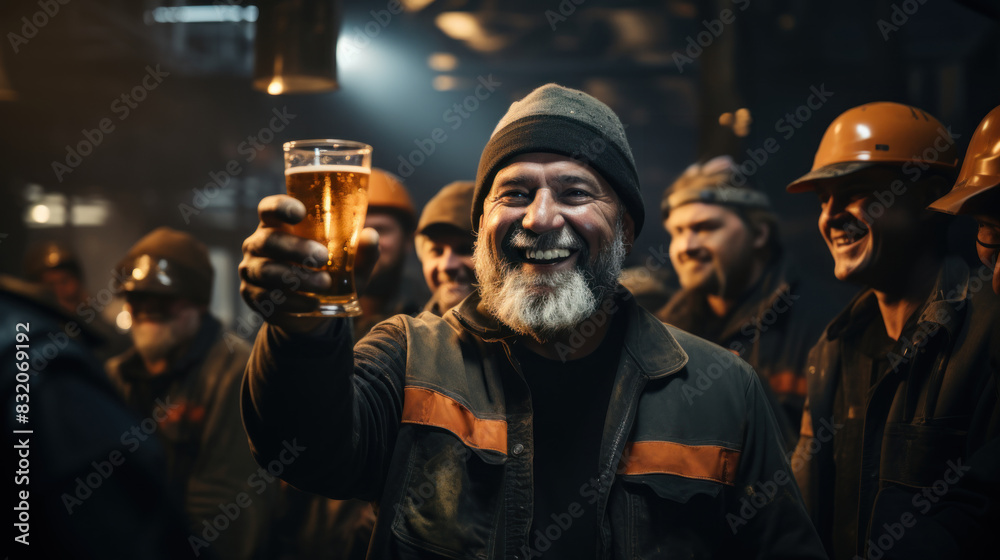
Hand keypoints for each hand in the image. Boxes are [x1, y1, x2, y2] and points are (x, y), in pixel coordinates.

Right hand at [239, 195, 379, 332]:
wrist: (314, 310)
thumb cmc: (331, 274)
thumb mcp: (351, 265)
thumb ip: (362, 251)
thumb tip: (371, 235)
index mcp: (279, 226)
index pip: (269, 209)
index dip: (280, 207)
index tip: (300, 212)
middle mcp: (259, 244)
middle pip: (268, 240)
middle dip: (295, 248)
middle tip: (322, 257)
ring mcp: (252, 270)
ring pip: (266, 271)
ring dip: (296, 277)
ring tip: (324, 284)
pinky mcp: (253, 296)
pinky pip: (267, 298)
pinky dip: (292, 301)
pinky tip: (313, 304)